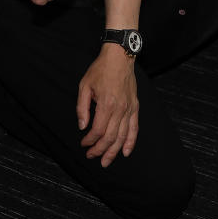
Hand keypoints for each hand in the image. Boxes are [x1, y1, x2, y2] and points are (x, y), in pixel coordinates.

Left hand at [76, 46, 138, 166]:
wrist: (119, 57)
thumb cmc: (101, 69)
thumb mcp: (84, 86)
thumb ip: (82, 108)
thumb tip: (82, 126)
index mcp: (106, 104)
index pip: (98, 130)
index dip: (90, 140)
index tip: (84, 143)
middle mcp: (120, 109)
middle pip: (111, 137)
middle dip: (100, 150)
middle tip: (91, 156)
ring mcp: (129, 108)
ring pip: (123, 136)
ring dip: (114, 151)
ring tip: (106, 161)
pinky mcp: (135, 107)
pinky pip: (134, 128)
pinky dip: (131, 142)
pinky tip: (126, 152)